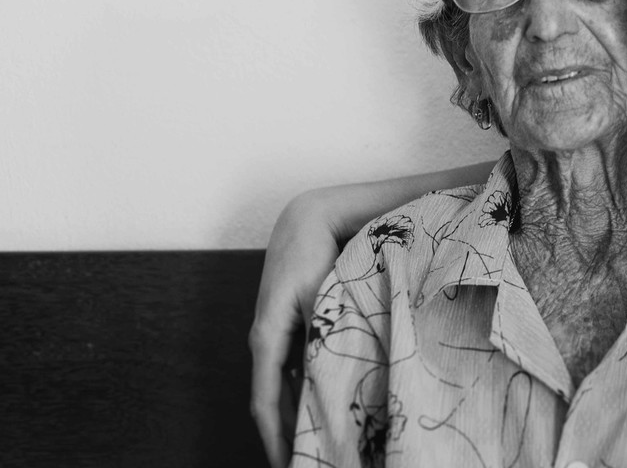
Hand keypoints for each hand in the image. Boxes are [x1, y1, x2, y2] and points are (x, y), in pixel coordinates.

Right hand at [249, 190, 340, 467]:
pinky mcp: (289, 328)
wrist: (306, 219)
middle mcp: (265, 341)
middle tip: (309, 463)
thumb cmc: (312, 253)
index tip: (290, 465)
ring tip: (318, 445)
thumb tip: (323, 379)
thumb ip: (321, 335)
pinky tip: (323, 407)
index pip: (265, 401)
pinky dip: (304, 392)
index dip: (276, 437)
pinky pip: (292, 372)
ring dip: (296, 416)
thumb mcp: (320, 296)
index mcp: (266, 337)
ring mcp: (276, 336)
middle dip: (286, 436)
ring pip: (283, 388)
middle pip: (272, 402)